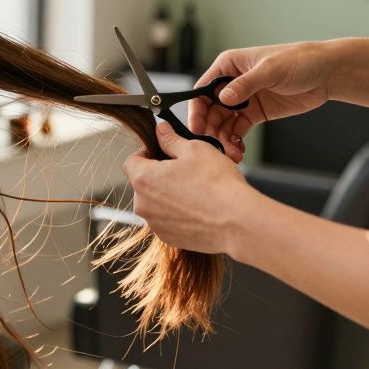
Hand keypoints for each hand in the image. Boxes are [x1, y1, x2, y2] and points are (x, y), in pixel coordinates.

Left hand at [123, 122, 259, 253]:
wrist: (237, 222)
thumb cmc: (217, 185)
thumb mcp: (195, 149)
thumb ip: (171, 139)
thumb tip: (161, 131)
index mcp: (144, 179)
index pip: (131, 161)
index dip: (146, 153)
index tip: (161, 152)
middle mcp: (143, 204)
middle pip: (143, 183)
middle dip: (159, 174)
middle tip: (184, 170)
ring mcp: (155, 224)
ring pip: (155, 203)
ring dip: (168, 195)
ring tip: (194, 190)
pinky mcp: (168, 238)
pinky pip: (167, 220)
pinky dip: (177, 213)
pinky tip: (198, 207)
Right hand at [187, 40, 336, 162]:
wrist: (327, 74)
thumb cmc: (300, 60)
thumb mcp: (271, 70)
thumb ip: (245, 84)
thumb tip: (223, 97)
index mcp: (228, 66)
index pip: (203, 89)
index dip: (197, 109)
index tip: (198, 127)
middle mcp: (231, 83)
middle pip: (209, 110)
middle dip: (210, 129)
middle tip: (214, 146)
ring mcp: (242, 100)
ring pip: (222, 123)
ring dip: (222, 139)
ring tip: (229, 153)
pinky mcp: (254, 113)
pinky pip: (237, 130)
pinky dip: (235, 141)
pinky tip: (238, 150)